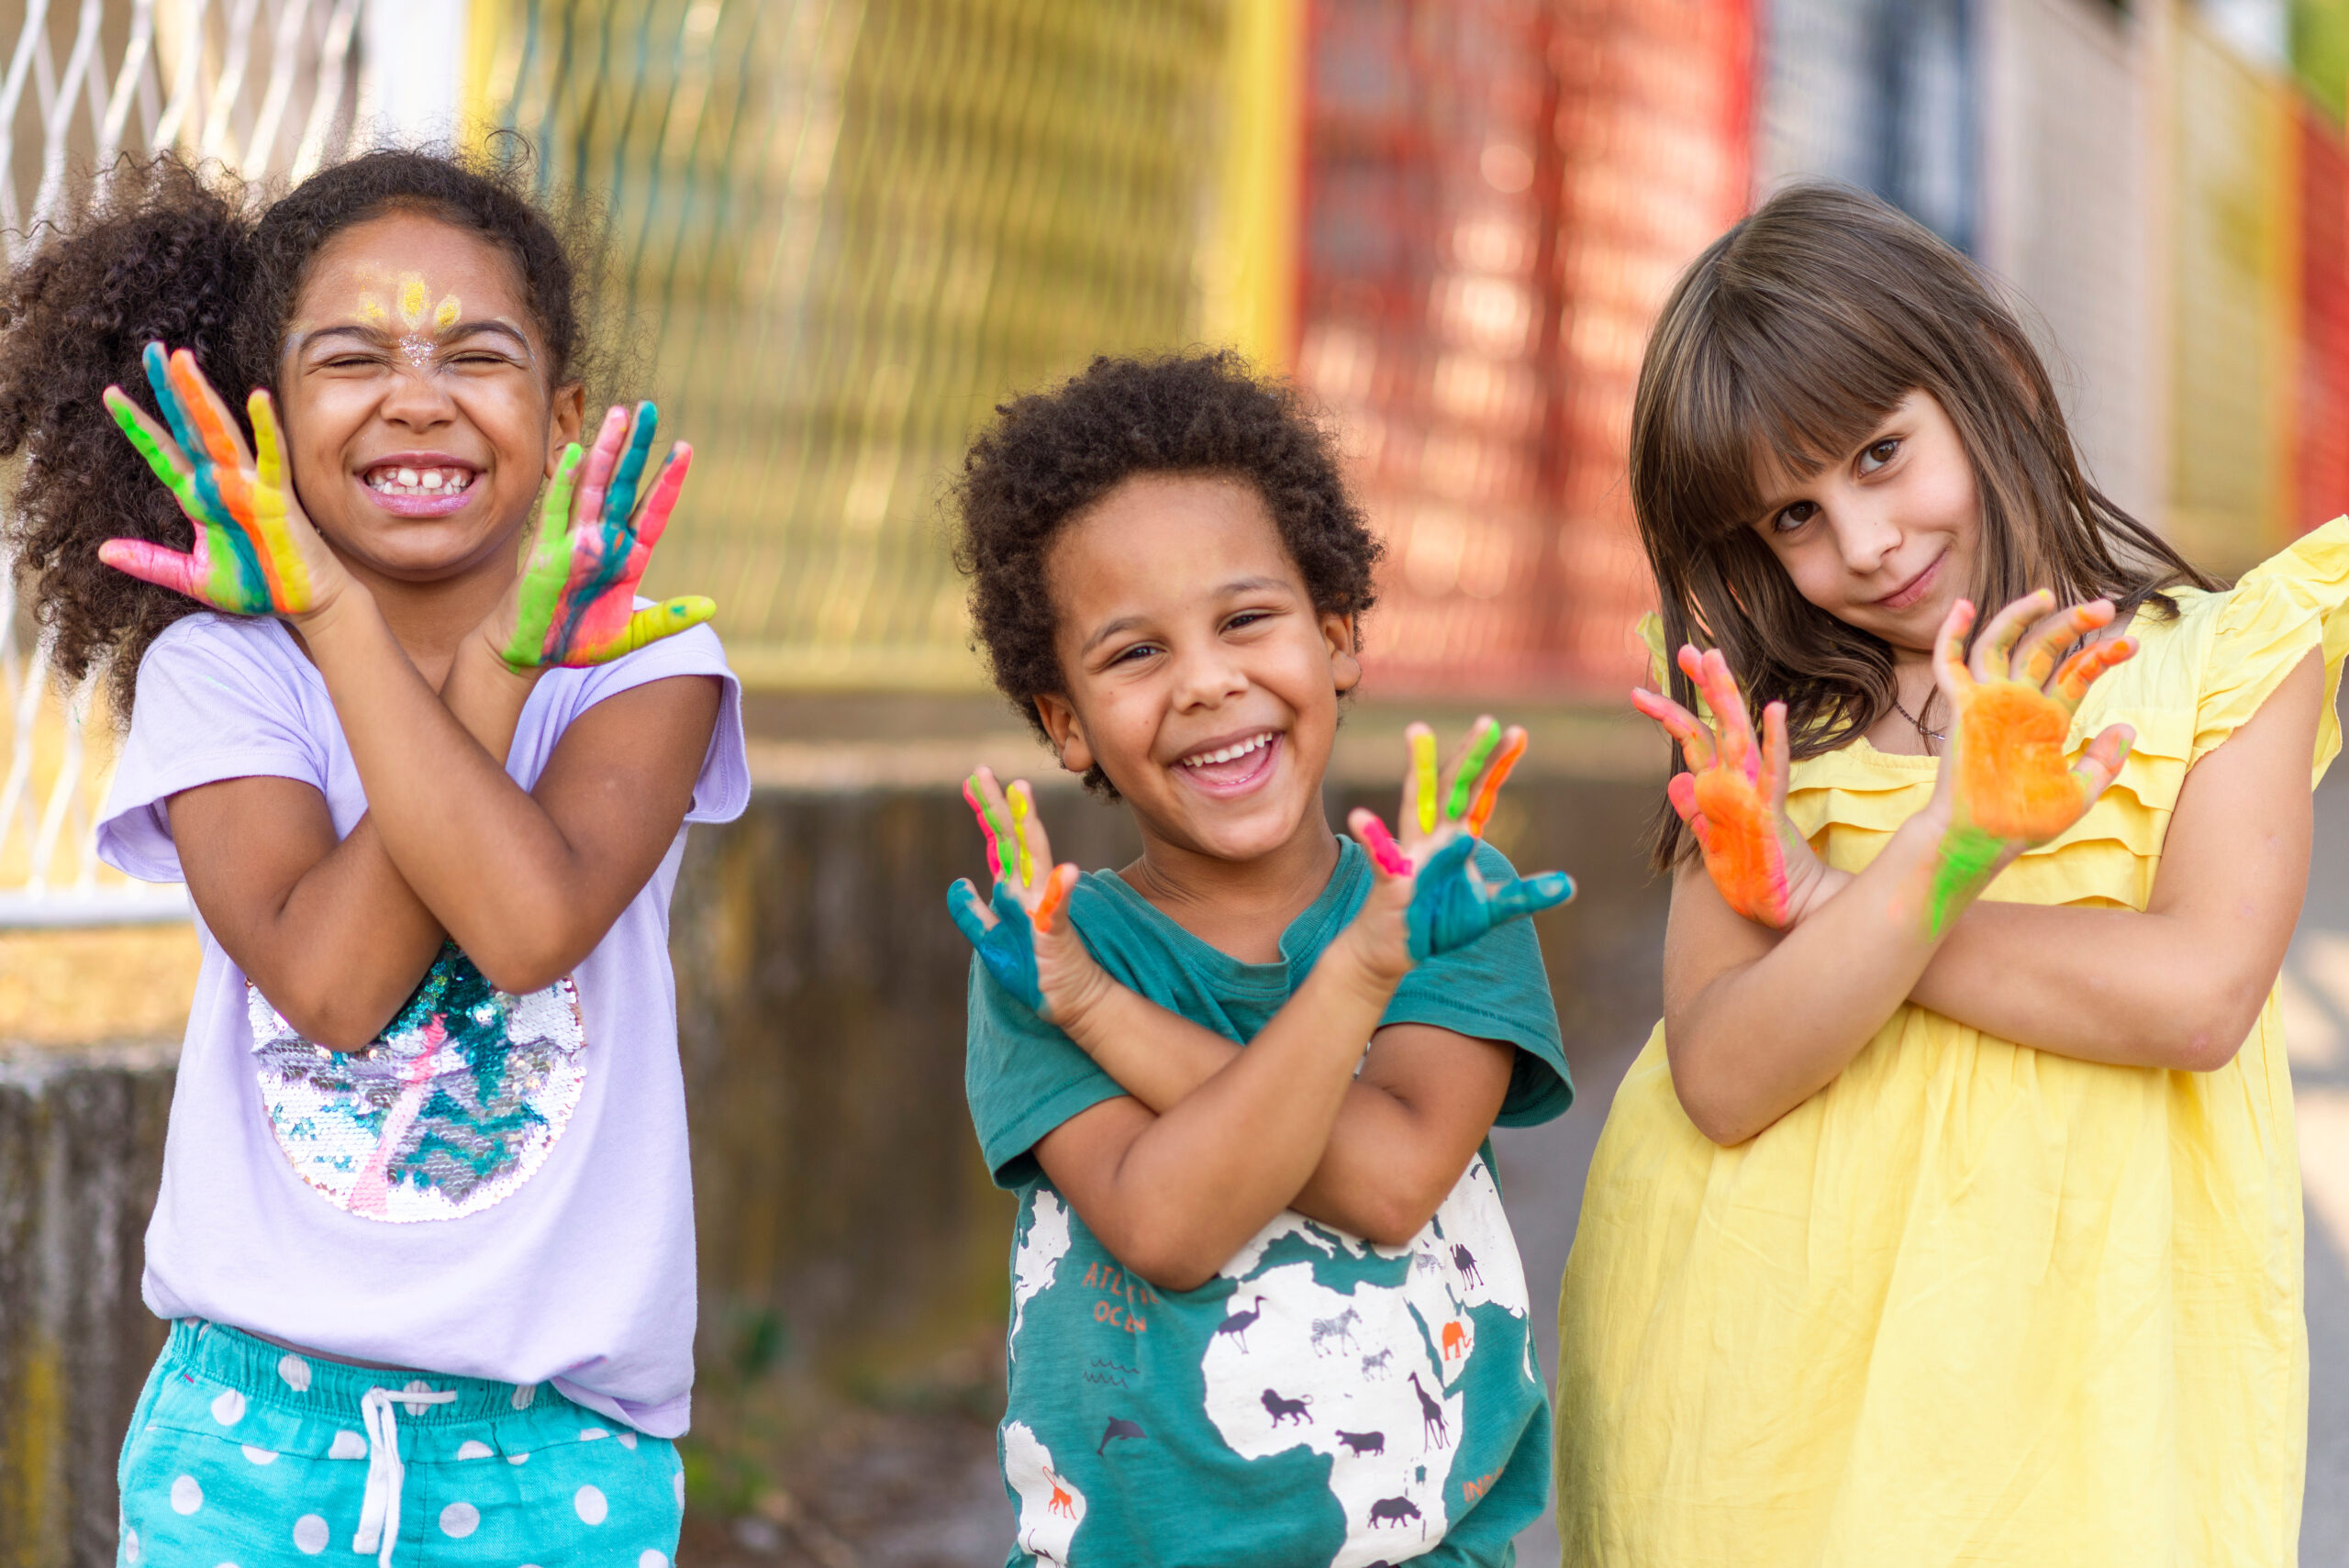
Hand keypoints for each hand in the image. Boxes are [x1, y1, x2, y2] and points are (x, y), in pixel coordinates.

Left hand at [98, 342, 345, 617]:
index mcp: (199, 498)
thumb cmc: (257, 588)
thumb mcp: (193, 578)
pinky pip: (272, 457)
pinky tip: (257, 397)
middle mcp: (221, 484)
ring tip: (182, 360)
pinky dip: (266, 429)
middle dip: (169, 388)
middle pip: (188, 427)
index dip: (138, 425)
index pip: (163, 453)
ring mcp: (249, 487)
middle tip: (152, 348)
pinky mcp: (277, 498)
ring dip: (201, 397)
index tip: (111, 393)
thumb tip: (103, 550)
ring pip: (219, 433)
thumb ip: (151, 562)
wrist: (303, 605)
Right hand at [492, 402, 714, 669]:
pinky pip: (558, 511)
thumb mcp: (630, 637)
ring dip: (607, 452)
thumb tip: (711, 607)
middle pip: (625, 486)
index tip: (684, 447)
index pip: (653, 510)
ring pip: (595, 488)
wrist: (528, 654)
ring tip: (619, 414)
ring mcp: (574, 543)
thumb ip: (667, 620)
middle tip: (649, 408)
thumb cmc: (576, 643)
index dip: (668, 480)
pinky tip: (579, 454)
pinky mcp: (546, 553)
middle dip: (637, 448)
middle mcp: (603, 542)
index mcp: (627, 558)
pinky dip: (567, 483)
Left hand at [946, 766, 1102, 1022]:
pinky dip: (1061, 889)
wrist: (1070, 1001)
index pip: (998, 842)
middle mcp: (1028, 890)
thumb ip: (972, 914)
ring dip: (1029, 827)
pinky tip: (1066, 870)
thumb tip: (956, 882)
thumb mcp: (990, 943)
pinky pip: (1058, 907)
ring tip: (1021, 793)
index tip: (971, 781)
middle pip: (1012, 840)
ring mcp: (1044, 907)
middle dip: (996, 805)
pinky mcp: (1056, 931)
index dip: (985, 812)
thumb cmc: (1032, 971)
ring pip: (1035, 859)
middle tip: (981, 771)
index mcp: (1013, 890)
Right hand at [1346, 718, 1574, 963]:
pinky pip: (1382, 858)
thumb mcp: (1489, 909)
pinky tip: (1361, 817)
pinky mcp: (1391, 882)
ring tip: (1418, 732)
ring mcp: (1410, 855)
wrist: (1390, 950)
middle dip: (1470, 754)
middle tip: (1488, 722)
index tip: (1518, 733)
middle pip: (1452, 787)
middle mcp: (1432, 837)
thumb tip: (1570, 885)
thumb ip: (1524, 894)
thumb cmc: (1436, 922)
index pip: (1480, 794)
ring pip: (1415, 805)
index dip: (1498, 765)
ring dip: (1418, 769)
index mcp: (1455, 838)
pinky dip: (1372, 838)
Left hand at [1632, 645, 1829, 927]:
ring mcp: (1754, 793)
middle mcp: (1737, 783)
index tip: (1642, 688)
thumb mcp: (1710, 843)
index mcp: (1719, 788)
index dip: (1671, 711)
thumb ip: (1694, 811)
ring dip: (1727, 697)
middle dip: (1703, 685)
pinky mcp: (1770, 812)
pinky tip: (1774, 710)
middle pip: (1717, 723)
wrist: (1783, 910)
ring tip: (1715, 660)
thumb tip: (1674, 782)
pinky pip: (1774, 771)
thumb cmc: (1752, 878)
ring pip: (1739, 735)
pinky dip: (1774, 741)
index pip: (1695, 739)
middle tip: (1688, 648)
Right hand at [1923, 590, 2136, 931]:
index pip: (2076, 672)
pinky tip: (1963, 606)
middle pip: (2044, 648)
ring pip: (2001, 643)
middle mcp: (2019, 703)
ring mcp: (1989, 701)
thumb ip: (2103, 760)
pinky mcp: (1962, 707)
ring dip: (2021, 616)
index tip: (2130, 645)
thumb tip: (2126, 726)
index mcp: (2047, 719)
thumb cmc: (2024, 822)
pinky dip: (1951, 634)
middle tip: (2104, 606)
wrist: (1983, 840)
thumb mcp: (2079, 793)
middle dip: (2073, 624)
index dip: (2102, 655)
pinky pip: (1949, 664)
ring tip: (2049, 596)